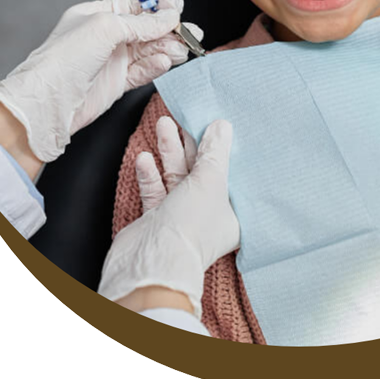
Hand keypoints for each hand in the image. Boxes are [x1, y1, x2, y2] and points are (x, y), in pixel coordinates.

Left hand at [0, 0, 202, 163]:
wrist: (49, 102)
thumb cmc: (63, 60)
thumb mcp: (105, 28)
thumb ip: (142, 22)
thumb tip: (169, 17)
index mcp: (97, 15)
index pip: (136, 5)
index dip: (159, 7)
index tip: (177, 9)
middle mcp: (106, 36)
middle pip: (147, 28)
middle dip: (170, 29)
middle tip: (190, 32)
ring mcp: (112, 59)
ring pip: (150, 50)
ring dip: (168, 48)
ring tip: (181, 50)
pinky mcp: (118, 81)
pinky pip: (144, 71)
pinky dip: (156, 66)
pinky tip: (165, 62)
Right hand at [98, 119, 239, 319]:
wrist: (151, 261)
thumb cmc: (191, 225)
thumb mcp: (211, 180)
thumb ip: (215, 151)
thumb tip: (222, 126)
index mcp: (234, 214)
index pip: (233, 176)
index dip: (226, 151)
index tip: (220, 126)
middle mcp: (209, 216)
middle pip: (202, 172)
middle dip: (192, 144)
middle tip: (186, 117)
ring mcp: (181, 217)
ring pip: (177, 176)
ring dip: (170, 151)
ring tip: (164, 123)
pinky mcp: (157, 219)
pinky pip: (156, 190)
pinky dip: (151, 173)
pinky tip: (145, 157)